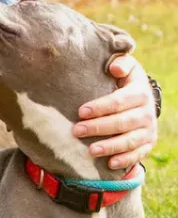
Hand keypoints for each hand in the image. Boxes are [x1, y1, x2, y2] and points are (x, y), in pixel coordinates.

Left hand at [73, 54, 157, 168]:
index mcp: (140, 92)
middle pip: (122, 123)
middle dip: (98, 128)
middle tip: (77, 131)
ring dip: (110, 147)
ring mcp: (149, 130)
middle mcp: (147, 113)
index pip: (119, 101)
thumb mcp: (124, 65)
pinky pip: (138, 154)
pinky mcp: (148, 143)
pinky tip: (109, 164)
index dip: (100, 107)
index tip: (81, 111)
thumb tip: (115, 68)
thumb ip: (120, 62)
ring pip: (130, 141)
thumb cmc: (123, 77)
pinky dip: (125, 160)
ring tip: (90, 151)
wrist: (140, 94)